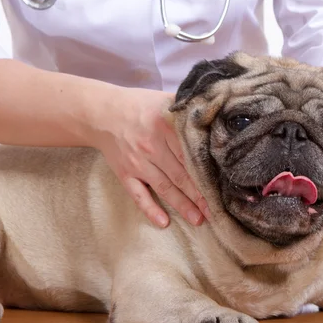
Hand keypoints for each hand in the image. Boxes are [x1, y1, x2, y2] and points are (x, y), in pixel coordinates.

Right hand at [96, 86, 208, 227]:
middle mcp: (152, 146)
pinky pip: (138, 195)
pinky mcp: (125, 174)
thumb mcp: (164, 100)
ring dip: (182, 205)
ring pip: (164, 187)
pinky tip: (163, 222)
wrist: (100, 113)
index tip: (222, 185)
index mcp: (165, 127)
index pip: (190, 154)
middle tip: (217, 209)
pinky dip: (150, 209)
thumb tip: (216, 112)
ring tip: (199, 219)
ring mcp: (137, 163)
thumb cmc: (139, 106)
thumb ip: (188, 108)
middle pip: (181, 174)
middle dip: (200, 194)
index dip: (206, 171)